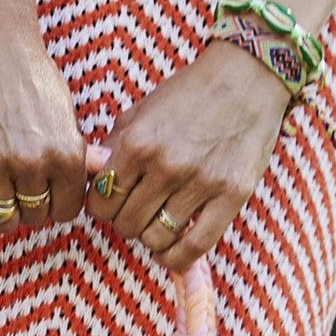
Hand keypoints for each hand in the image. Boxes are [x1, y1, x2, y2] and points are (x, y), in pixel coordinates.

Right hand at [0, 13, 86, 229]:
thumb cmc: (28, 73)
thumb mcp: (64, 112)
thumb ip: (76, 152)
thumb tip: (99, 174)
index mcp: (66, 152)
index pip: (68, 210)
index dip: (56, 203)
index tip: (45, 191)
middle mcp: (33, 162)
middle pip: (35, 217)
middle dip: (29, 206)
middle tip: (17, 184)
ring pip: (2, 219)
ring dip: (0, 209)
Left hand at [87, 42, 291, 270]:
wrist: (246, 77)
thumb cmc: (187, 94)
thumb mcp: (138, 113)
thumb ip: (111, 149)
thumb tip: (89, 180)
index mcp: (137, 144)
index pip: (100, 202)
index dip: (102, 208)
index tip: (112, 203)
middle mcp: (165, 166)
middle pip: (125, 224)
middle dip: (125, 222)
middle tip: (136, 210)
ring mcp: (200, 182)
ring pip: (155, 238)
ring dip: (150, 236)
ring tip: (156, 221)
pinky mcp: (232, 195)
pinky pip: (195, 246)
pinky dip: (176, 258)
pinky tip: (170, 251)